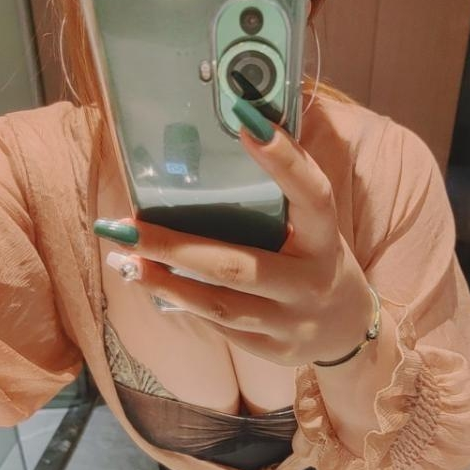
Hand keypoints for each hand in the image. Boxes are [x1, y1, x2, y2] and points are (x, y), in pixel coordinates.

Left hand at [98, 123, 371, 366]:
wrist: (345, 331)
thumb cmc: (319, 263)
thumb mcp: (318, 230)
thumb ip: (289, 193)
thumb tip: (246, 126)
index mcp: (325, 240)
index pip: (312, 195)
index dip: (284, 161)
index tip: (244, 120)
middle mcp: (310, 283)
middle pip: (238, 266)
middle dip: (175, 247)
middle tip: (126, 227)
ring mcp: (291, 322)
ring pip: (220, 305)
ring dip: (165, 283)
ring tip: (124, 260)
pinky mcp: (273, 350)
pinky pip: (221, 327)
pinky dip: (183, 304)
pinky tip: (153, 284)